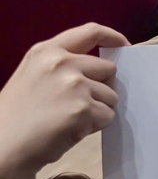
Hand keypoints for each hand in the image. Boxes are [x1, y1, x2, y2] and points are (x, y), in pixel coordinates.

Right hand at [0, 23, 128, 178]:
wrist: (2, 147)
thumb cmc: (15, 117)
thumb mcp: (32, 76)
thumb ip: (62, 67)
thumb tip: (100, 70)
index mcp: (46, 51)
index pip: (90, 32)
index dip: (113, 37)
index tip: (124, 45)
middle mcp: (62, 63)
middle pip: (109, 69)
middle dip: (103, 87)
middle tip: (81, 105)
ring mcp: (74, 85)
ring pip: (111, 96)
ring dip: (99, 110)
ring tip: (70, 120)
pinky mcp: (83, 109)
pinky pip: (108, 116)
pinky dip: (96, 126)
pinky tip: (71, 131)